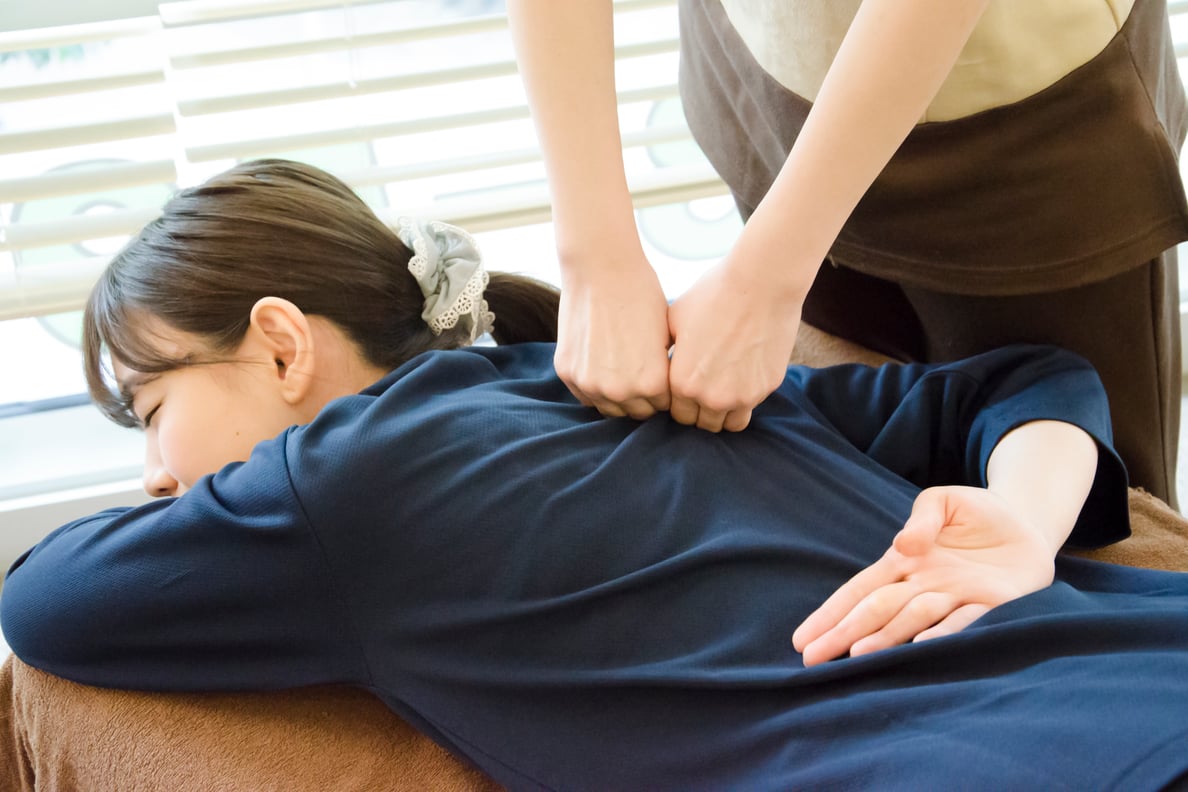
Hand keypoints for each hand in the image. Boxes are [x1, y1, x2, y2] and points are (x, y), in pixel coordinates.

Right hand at [555, 253, 671, 419]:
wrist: (602, 270)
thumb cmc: (641, 296)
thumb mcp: (667, 336)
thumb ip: (664, 371)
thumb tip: (665, 391)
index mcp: (652, 384)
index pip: (662, 406)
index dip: (662, 391)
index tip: (659, 376)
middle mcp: (620, 391)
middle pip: (635, 412)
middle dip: (640, 397)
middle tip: (639, 372)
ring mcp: (590, 384)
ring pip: (608, 408)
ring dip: (615, 395)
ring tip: (620, 370)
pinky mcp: (567, 372)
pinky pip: (584, 394)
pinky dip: (593, 385)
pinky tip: (601, 364)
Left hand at [666, 260, 801, 431]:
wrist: (760, 283)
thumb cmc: (712, 295)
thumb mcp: (673, 321)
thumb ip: (665, 353)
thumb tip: (657, 366)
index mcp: (683, 384)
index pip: (678, 415)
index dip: (680, 403)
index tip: (686, 389)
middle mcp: (711, 397)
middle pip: (703, 424)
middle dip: (701, 411)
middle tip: (705, 389)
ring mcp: (742, 396)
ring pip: (730, 424)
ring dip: (725, 413)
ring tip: (724, 389)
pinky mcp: (767, 388)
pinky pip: (752, 405)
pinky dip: (746, 397)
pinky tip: (743, 373)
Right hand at [792, 486, 1056, 666]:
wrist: (1026, 523)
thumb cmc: (974, 513)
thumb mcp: (941, 501)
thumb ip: (922, 518)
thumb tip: (903, 545)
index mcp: (903, 563)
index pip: (859, 590)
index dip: (831, 614)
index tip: (803, 637)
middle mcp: (923, 586)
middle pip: (876, 611)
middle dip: (843, 634)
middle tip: (813, 659)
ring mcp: (955, 596)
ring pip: (911, 620)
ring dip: (884, 638)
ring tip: (855, 655)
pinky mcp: (992, 603)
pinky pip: (965, 620)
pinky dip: (944, 634)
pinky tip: (921, 647)